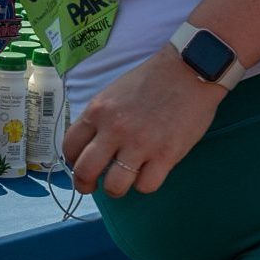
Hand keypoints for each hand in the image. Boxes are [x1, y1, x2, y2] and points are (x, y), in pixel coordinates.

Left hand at [61, 47, 225, 196]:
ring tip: (121, 182)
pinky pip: (146, 186)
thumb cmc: (151, 80)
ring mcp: (140, 144)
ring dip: (115, 189)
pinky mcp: (166, 155)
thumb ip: (101, 119)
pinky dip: (144, 184)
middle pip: (85, 172)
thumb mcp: (113, 93)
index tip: (79, 165)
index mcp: (98, 112)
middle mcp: (114, 130)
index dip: (72, 161)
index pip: (69, 147)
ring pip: (114, 186)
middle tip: (91, 186)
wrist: (189, 70)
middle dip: (84, 184)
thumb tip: (93, 146)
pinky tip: (148, 173)